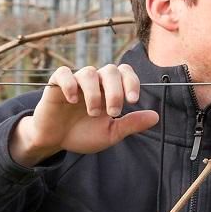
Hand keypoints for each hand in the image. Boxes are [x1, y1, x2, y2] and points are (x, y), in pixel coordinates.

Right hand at [9, 64, 159, 166]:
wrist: (55, 141)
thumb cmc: (83, 134)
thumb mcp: (110, 133)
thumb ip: (131, 124)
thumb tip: (156, 116)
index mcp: (109, 89)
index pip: (125, 72)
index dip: (131, 82)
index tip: (133, 101)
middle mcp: (94, 82)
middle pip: (110, 70)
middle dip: (115, 91)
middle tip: (113, 112)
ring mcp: (75, 82)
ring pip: (89, 72)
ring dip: (94, 93)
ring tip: (93, 112)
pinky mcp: (55, 86)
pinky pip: (63, 73)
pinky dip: (70, 84)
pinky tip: (73, 99)